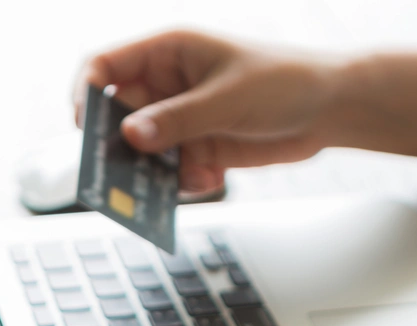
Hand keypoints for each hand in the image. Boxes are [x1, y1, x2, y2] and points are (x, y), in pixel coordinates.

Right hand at [74, 30, 340, 191]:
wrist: (330, 110)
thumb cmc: (284, 82)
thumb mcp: (228, 98)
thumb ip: (177, 120)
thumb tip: (130, 136)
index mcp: (167, 52)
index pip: (104, 66)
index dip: (86, 93)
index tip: (87, 126)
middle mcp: (166, 86)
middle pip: (118, 117)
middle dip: (121, 147)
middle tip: (124, 172)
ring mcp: (181, 120)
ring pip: (144, 153)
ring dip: (155, 172)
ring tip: (183, 179)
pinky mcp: (198, 149)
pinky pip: (172, 173)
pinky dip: (185, 181)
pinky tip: (213, 177)